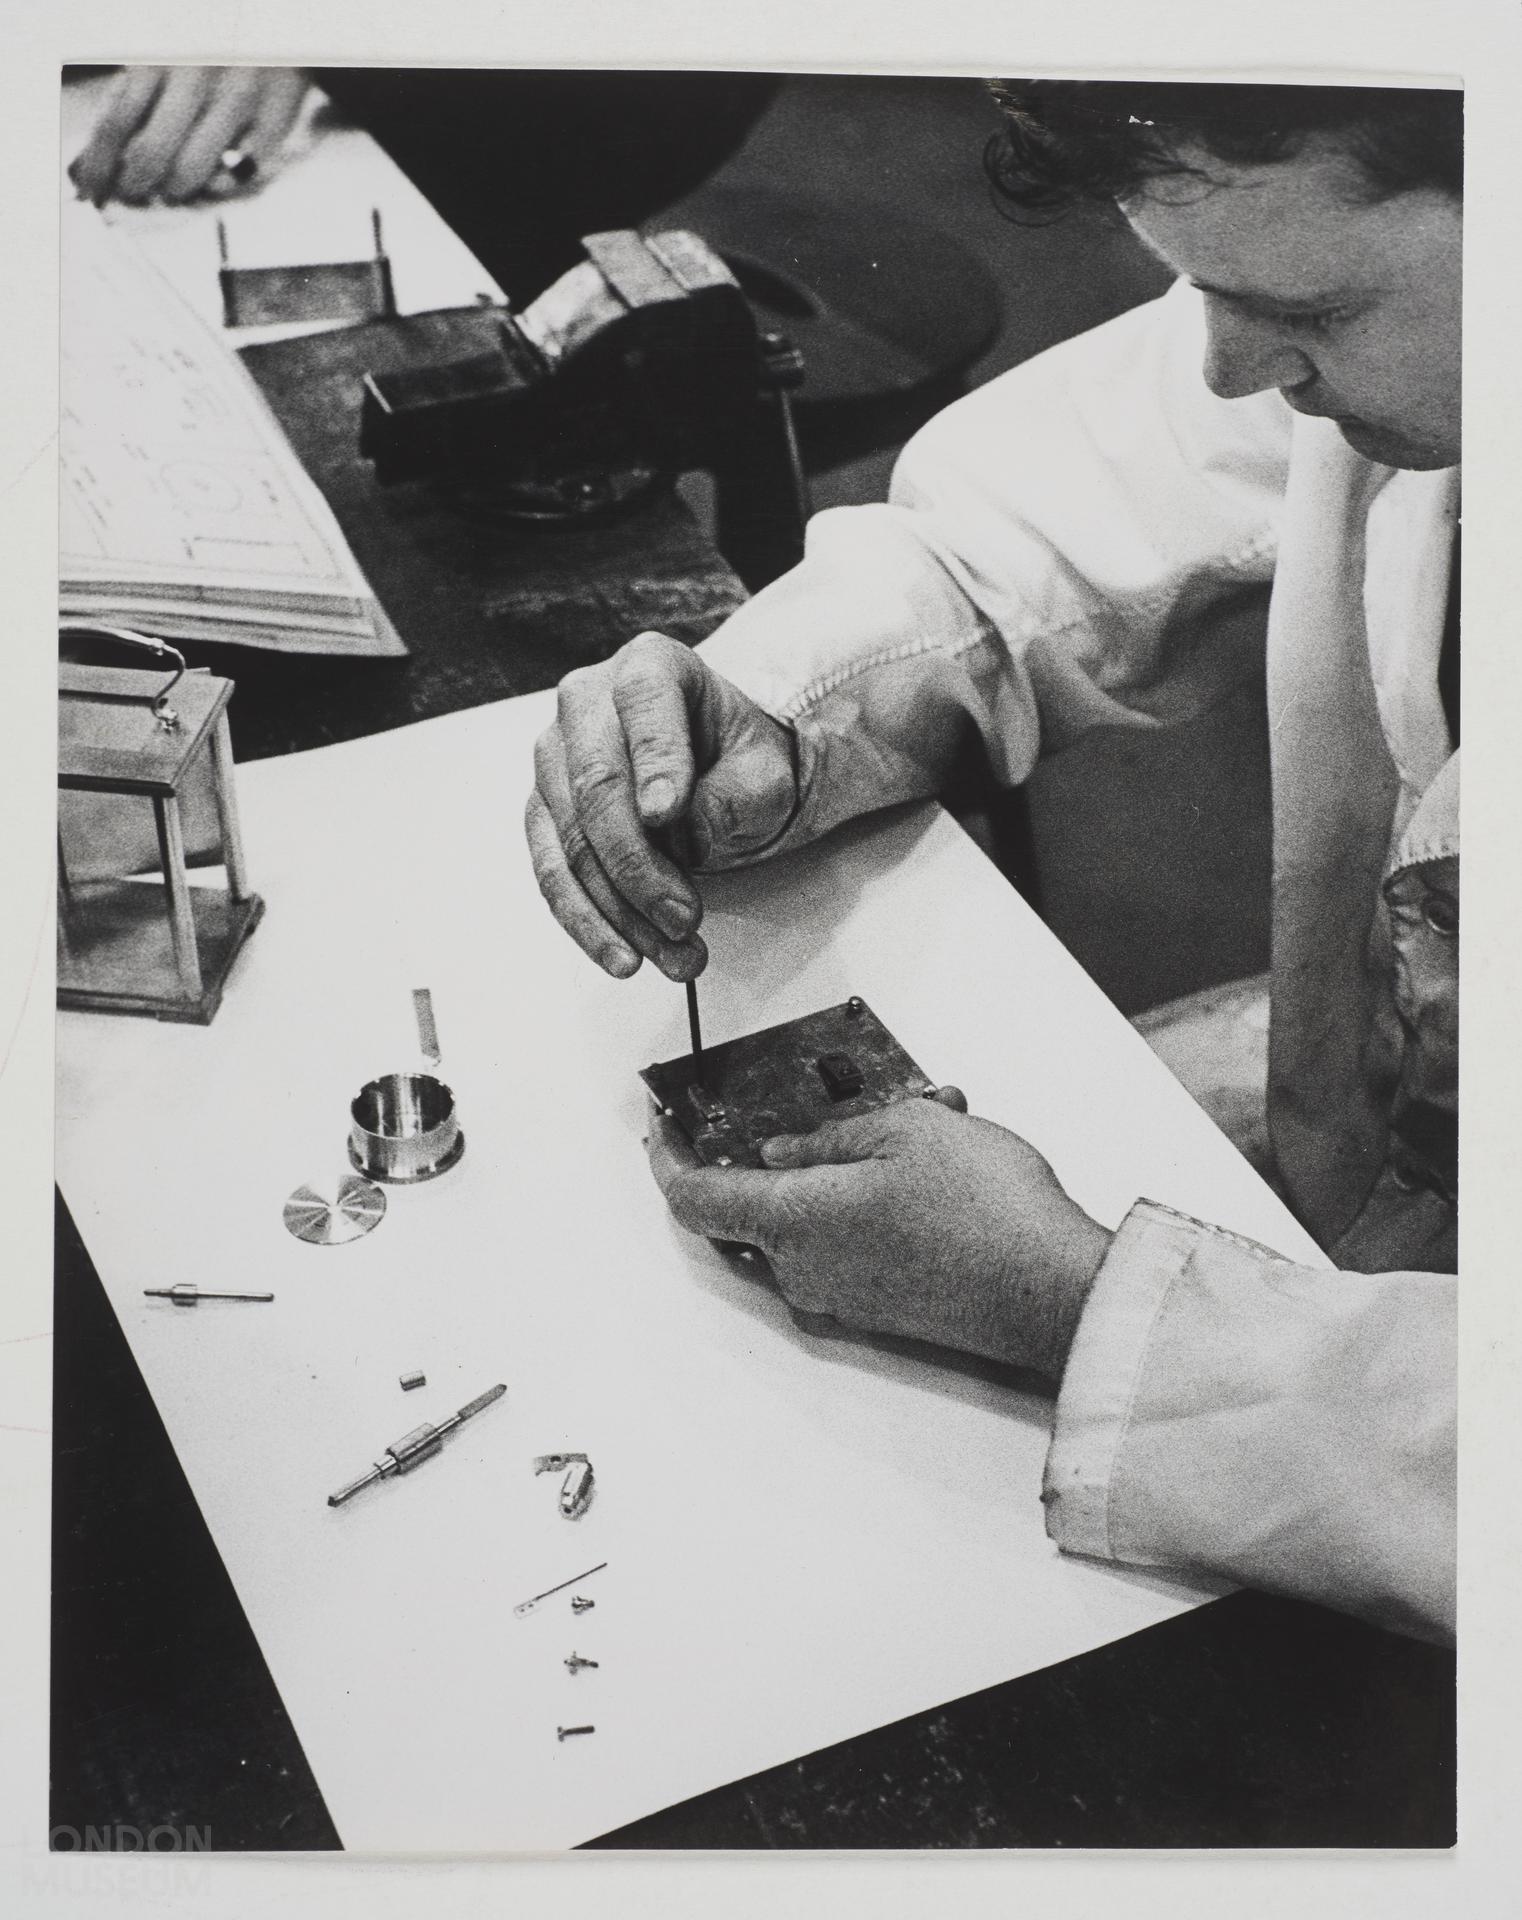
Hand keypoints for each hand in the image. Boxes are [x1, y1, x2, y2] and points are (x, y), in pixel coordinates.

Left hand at [70, 67, 309, 206]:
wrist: (276, 39)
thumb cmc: (207, 64)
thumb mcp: (161, 71)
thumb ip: (126, 111)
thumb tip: (84, 172)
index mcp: (159, 58)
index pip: (116, 124)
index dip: (100, 168)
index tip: (94, 195)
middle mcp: (197, 74)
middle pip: (150, 154)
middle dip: (137, 187)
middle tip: (138, 195)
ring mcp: (238, 97)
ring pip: (192, 172)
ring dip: (178, 192)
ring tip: (177, 188)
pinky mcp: (276, 121)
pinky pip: (239, 178)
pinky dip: (224, 186)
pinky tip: (221, 175)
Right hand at [526, 632, 799, 981]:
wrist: (723, 778)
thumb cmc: (742, 763)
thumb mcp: (766, 772)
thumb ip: (734, 794)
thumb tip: (682, 832)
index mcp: (650, 667)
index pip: (644, 707)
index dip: (654, 764)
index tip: (668, 816)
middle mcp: (587, 700)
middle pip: (596, 787)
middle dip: (639, 867)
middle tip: (684, 917)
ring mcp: (556, 756)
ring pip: (572, 842)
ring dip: (619, 911)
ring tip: (672, 955)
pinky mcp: (545, 809)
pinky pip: (552, 872)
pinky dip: (588, 921)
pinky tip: (622, 955)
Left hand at [647, 1095, 1114, 1380]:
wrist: (1054, 1293)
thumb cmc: (986, 1212)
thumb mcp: (904, 1132)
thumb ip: (830, 1140)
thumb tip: (788, 1154)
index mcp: (793, 1221)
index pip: (694, 1198)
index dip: (667, 1159)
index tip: (662, 1127)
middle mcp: (805, 1271)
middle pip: (749, 1212)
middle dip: (776, 1153)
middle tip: (800, 1112)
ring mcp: (844, 1297)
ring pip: (810, 1222)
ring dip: (840, 1172)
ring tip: (912, 1120)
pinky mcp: (884, 1309)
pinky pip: (849, 1246)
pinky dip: (869, 1203)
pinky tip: (928, 1163)